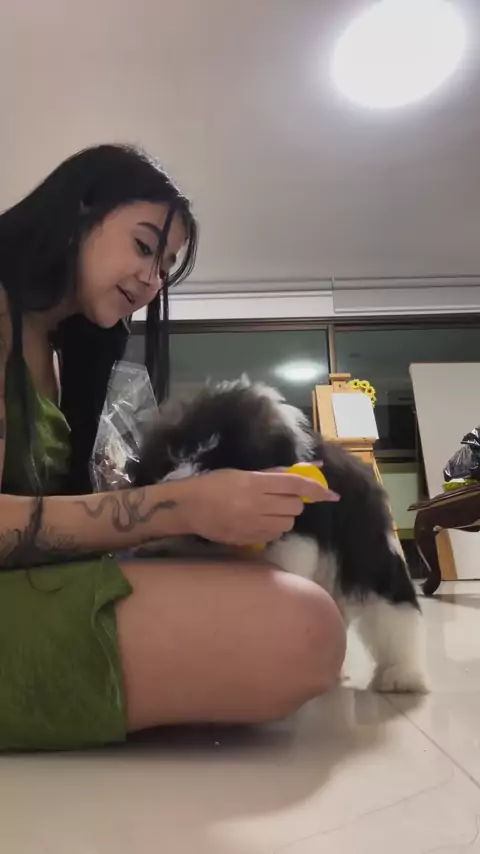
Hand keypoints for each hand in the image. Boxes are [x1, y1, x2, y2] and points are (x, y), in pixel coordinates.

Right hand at [174, 469, 339, 546]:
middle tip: (281, 498)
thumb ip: (273, 474)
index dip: (317, 489)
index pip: (295, 484)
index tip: (332, 495)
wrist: (188, 508)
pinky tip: (258, 522)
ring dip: (285, 516)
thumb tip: (305, 469)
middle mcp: (255, 504)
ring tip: (267, 511)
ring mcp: (251, 524)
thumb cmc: (213, 484)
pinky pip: (274, 536)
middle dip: (294, 501)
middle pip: (295, 506)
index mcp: (254, 482)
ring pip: (287, 523)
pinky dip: (273, 529)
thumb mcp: (242, 473)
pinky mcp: (247, 540)